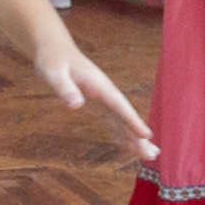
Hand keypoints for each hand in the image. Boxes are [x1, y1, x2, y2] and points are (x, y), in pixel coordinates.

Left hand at [29, 38, 155, 161]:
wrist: (54, 50)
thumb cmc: (53, 59)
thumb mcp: (54, 73)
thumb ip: (65, 88)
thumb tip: (76, 105)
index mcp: (98, 84)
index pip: (119, 104)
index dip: (133, 120)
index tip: (146, 135)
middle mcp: (104, 92)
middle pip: (125, 115)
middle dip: (138, 134)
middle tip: (152, 153)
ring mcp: (102, 98)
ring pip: (121, 120)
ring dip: (134, 137)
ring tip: (148, 155)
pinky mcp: (97, 103)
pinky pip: (112, 120)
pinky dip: (121, 133)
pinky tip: (128, 145)